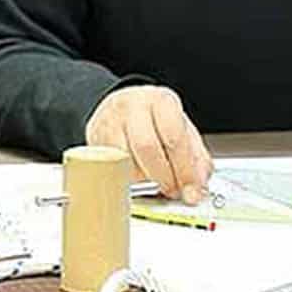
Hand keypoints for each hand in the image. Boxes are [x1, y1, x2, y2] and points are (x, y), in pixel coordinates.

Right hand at [85, 85, 212, 203]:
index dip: (184, 169)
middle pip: (146, 147)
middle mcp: (132, 107)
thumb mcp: (183, 131)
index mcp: (161, 101)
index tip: (191, 190)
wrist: (122, 107)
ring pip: (124, 160)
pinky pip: (109, 167)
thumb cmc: (155, 120)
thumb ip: (196, 160)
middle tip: (172, 190)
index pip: (174, 136)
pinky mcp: (94, 139)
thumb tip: (197, 190)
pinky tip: (137, 179)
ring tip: (155, 184)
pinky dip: (126, 180)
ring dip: (144, 181)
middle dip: (163, 177)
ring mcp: (109, 121)